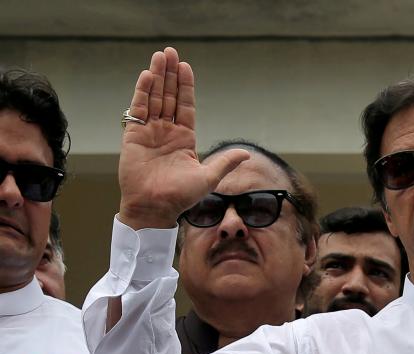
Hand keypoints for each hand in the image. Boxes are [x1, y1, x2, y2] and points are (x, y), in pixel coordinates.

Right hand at [118, 47, 248, 229]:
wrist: (155, 208)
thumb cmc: (181, 197)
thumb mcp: (208, 177)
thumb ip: (225, 162)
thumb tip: (246, 153)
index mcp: (185, 138)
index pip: (185, 106)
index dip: (185, 86)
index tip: (186, 67)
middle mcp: (167, 131)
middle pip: (168, 96)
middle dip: (170, 74)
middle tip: (170, 52)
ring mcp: (150, 132)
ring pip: (154, 98)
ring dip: (157, 77)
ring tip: (160, 56)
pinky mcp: (134, 135)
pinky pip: (139, 109)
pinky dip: (142, 92)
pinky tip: (147, 75)